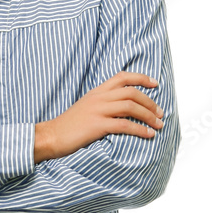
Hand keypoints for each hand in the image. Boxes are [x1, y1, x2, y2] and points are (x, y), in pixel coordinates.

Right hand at [34, 71, 162, 161]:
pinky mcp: (97, 125)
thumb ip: (102, 103)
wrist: (51, 135)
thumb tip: (122, 107)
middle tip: (161, 113)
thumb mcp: (85, 107)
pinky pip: (124, 125)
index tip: (155, 84)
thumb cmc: (68, 125)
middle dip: (150, 102)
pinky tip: (148, 134)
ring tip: (159, 124)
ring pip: (131, 107)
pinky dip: (140, 129)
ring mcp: (98, 111)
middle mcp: (99, 98)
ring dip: (149, 116)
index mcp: (96, 92)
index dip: (141, 78)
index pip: (122, 77)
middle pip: (132, 93)